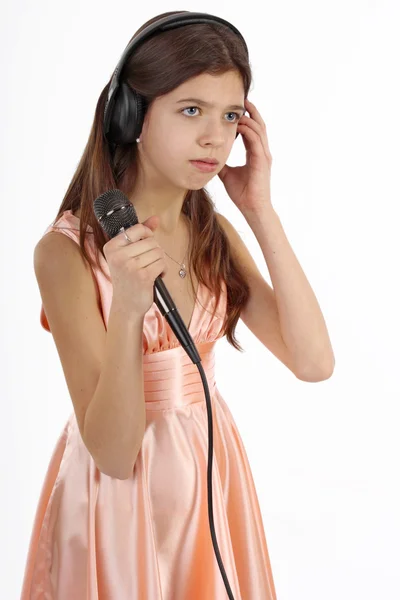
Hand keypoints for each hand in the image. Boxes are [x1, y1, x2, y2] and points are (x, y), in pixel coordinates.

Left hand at [217, 98, 272, 215]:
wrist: (252, 208)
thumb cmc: (242, 194)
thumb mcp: (227, 174)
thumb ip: (221, 163)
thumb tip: (210, 156)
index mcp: (255, 154)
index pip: (252, 131)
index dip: (246, 118)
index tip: (236, 109)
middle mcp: (262, 152)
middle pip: (259, 125)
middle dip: (251, 111)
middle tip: (242, 98)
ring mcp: (264, 156)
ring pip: (259, 129)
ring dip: (250, 117)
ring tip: (241, 106)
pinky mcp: (262, 161)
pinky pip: (256, 140)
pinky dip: (248, 130)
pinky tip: (240, 124)